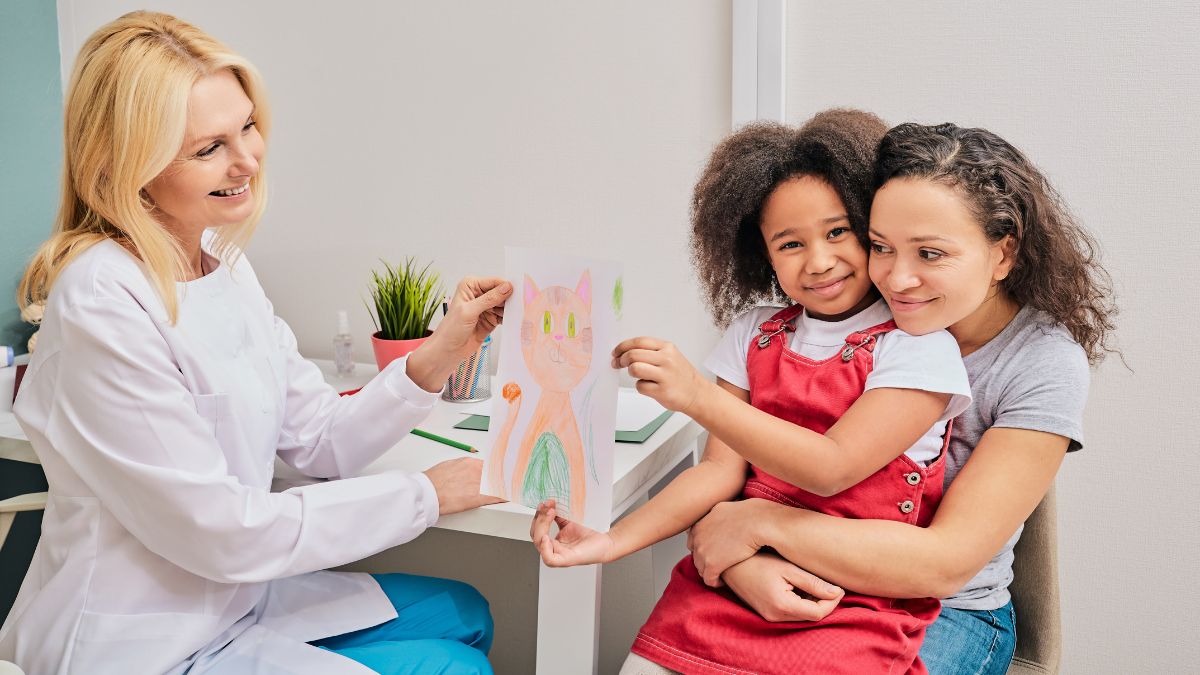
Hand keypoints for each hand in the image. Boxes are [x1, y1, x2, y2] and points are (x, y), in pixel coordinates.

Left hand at [408, 277, 511, 391]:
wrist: (448, 351)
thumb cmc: (450, 330)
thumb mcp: (469, 311)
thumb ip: (489, 299)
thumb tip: (506, 287)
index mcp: (470, 286)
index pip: (494, 282)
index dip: (507, 287)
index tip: (520, 292)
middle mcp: (479, 294)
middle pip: (502, 292)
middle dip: (511, 299)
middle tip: (522, 305)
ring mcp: (486, 307)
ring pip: (505, 304)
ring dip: (511, 309)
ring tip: (518, 314)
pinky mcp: (491, 319)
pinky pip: (504, 315)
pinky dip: (509, 318)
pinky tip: (514, 320)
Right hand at [423, 457, 502, 514]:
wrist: (428, 492)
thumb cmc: (433, 481)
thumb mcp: (449, 466)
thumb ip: (462, 467)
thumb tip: (466, 469)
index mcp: (469, 463)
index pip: (490, 464)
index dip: (497, 469)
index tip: (502, 471)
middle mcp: (476, 471)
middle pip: (497, 473)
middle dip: (503, 477)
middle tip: (510, 479)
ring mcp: (478, 484)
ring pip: (498, 484)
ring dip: (504, 486)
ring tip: (511, 488)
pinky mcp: (478, 498)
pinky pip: (496, 496)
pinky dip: (504, 497)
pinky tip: (509, 497)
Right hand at [530, 499, 615, 566]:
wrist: (607, 541)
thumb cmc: (591, 534)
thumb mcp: (571, 520)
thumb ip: (559, 514)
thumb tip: (549, 502)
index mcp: (554, 541)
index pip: (537, 530)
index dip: (538, 516)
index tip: (546, 503)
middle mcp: (555, 549)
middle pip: (536, 536)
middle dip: (539, 519)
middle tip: (548, 507)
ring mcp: (560, 555)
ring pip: (539, 545)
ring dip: (541, 528)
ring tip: (550, 514)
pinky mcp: (568, 560)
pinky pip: (549, 559)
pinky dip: (544, 548)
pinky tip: (546, 537)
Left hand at [611, 337, 709, 413]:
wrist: (697, 393)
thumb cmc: (680, 375)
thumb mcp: (670, 356)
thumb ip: (650, 351)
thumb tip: (625, 351)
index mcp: (667, 348)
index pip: (639, 341)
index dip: (623, 346)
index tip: (615, 352)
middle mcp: (666, 359)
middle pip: (633, 355)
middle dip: (621, 360)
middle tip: (618, 364)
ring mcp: (665, 375)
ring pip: (635, 369)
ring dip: (631, 372)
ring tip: (639, 376)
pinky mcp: (662, 391)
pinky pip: (640, 386)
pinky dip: (641, 387)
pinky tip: (650, 387)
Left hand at [689, 499, 772, 585]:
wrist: (758, 522)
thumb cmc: (750, 514)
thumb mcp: (726, 508)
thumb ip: (718, 516)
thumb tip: (722, 518)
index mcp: (700, 523)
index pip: (694, 541)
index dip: (705, 548)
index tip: (717, 552)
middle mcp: (698, 536)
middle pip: (696, 555)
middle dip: (706, 560)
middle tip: (721, 564)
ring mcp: (702, 551)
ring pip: (701, 568)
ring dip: (710, 572)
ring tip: (723, 573)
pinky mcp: (712, 564)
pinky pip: (709, 579)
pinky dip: (715, 582)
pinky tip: (724, 581)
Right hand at [722, 552, 842, 622]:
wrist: (729, 564)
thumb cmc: (757, 561)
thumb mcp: (788, 568)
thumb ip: (813, 583)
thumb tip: (838, 592)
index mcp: (783, 605)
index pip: (818, 613)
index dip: (832, 601)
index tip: (839, 586)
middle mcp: (776, 616)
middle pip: (811, 616)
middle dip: (824, 602)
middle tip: (828, 582)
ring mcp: (770, 617)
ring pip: (802, 615)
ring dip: (812, 601)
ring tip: (812, 581)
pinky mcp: (767, 613)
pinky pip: (791, 612)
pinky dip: (800, 602)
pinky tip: (798, 584)